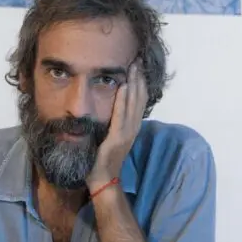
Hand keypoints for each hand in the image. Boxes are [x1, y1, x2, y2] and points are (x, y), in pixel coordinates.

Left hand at [88, 61, 147, 190]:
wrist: (101, 181)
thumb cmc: (101, 160)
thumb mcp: (109, 137)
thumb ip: (112, 123)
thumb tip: (109, 107)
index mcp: (130, 128)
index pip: (139, 101)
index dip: (140, 84)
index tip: (137, 67)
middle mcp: (132, 129)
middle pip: (139, 99)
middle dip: (139, 79)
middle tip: (137, 60)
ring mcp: (126, 134)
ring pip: (133, 104)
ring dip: (134, 84)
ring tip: (133, 67)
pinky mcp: (116, 139)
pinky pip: (121, 117)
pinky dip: (123, 102)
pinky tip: (124, 88)